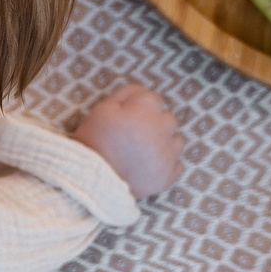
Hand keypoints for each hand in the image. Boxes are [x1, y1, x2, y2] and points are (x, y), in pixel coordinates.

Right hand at [75, 82, 181, 197]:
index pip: (152, 98)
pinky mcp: (168, 176)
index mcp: (145, 112)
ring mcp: (168, 155)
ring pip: (177, 141)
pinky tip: (150, 167)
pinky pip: (177, 165)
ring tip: (145, 151)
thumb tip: (140, 91)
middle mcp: (162, 131)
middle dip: (155, 123)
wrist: (93, 181)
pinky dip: (167, 164)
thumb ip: (124, 95)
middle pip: (168, 119)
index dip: (138, 106)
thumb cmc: (94, 141)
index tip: (127, 117)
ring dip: (165, 142)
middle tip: (135, 135)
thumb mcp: (102, 110)